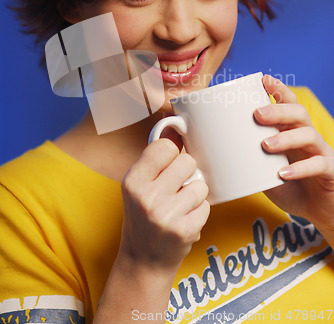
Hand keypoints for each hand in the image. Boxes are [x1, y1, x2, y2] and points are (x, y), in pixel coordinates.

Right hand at [119, 138, 209, 270]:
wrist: (143, 260)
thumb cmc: (143, 217)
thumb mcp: (139, 185)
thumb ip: (155, 158)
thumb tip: (175, 126)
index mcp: (133, 181)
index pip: (164, 147)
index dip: (171, 154)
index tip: (169, 163)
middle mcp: (147, 197)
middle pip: (187, 161)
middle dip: (186, 173)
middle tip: (175, 189)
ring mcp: (166, 215)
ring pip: (200, 184)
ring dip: (195, 195)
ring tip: (180, 207)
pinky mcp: (184, 230)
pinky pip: (206, 206)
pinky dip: (199, 212)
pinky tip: (185, 220)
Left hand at [254, 75, 333, 236]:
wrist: (317, 212)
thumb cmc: (288, 186)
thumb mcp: (263, 168)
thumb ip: (246, 157)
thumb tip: (210, 150)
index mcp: (291, 131)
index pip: (288, 103)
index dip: (278, 90)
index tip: (263, 80)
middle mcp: (307, 137)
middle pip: (298, 113)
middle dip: (278, 109)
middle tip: (257, 114)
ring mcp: (320, 153)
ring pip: (309, 135)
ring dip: (286, 138)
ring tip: (265, 145)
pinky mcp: (329, 172)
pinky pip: (319, 164)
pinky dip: (300, 168)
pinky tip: (283, 173)